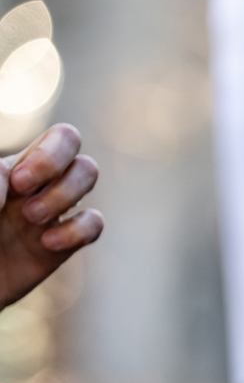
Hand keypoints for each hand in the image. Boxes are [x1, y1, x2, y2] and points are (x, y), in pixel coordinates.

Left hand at [0, 124, 103, 310]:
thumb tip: (11, 178)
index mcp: (11, 165)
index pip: (58, 137)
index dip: (48, 156)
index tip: (15, 183)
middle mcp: (34, 182)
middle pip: (74, 146)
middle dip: (54, 165)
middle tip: (22, 191)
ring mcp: (50, 211)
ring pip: (86, 176)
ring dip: (63, 195)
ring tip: (31, 218)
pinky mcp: (61, 245)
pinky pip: (93, 225)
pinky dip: (77, 232)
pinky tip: (47, 244)